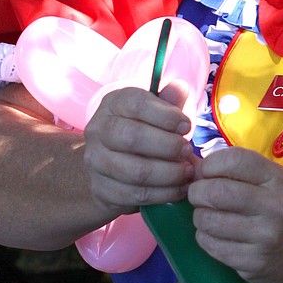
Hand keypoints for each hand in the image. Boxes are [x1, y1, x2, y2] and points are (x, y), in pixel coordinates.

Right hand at [82, 84, 195, 217]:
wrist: (109, 168)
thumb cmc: (142, 132)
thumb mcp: (155, 113)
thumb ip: (169, 102)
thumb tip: (181, 87)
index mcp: (113, 104)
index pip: (135, 104)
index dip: (165, 116)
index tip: (186, 126)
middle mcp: (98, 129)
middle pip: (132, 137)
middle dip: (168, 146)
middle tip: (187, 151)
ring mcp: (95, 161)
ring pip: (136, 171)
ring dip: (169, 173)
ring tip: (187, 172)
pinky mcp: (101, 189)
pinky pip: (136, 195)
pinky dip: (164, 194)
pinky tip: (179, 189)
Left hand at [187, 147, 282, 282]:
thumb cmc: (273, 211)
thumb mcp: (262, 184)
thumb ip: (229, 171)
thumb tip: (188, 164)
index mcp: (276, 178)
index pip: (233, 160)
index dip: (210, 165)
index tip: (205, 174)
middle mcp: (275, 205)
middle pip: (216, 192)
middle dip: (196, 193)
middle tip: (198, 197)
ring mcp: (266, 236)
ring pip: (209, 221)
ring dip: (199, 218)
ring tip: (207, 217)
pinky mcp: (255, 261)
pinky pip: (212, 246)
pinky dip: (204, 238)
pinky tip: (214, 236)